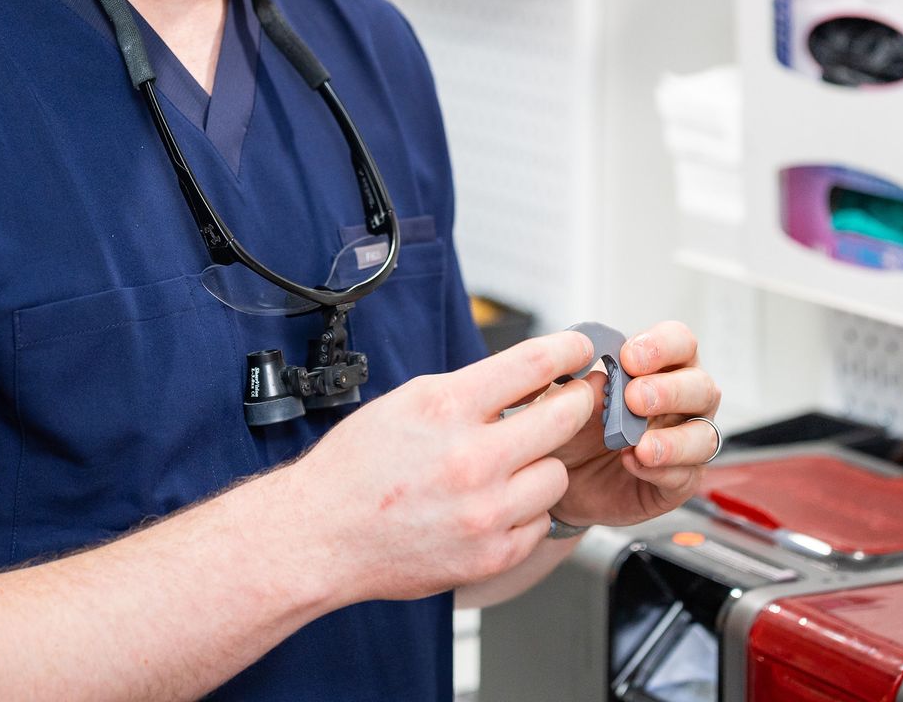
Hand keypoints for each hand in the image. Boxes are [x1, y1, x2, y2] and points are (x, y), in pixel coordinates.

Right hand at [285, 330, 597, 603]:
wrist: (321, 535)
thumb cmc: (356, 468)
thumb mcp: (408, 401)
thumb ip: (471, 389)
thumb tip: (529, 376)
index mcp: (446, 408)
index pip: (533, 364)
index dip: (568, 350)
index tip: (580, 348)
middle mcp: (470, 459)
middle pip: (564, 417)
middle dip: (574, 402)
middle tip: (572, 400)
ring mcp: (484, 511)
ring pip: (557, 474)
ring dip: (541, 464)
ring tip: (510, 466)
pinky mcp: (491, 554)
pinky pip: (540, 521)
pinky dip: (524, 511)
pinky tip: (494, 504)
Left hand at [549, 320, 720, 527]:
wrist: (557, 478)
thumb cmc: (570, 428)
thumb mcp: (565, 401)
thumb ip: (583, 386)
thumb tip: (598, 378)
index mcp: (660, 368)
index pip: (680, 343)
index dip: (662, 346)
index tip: (629, 358)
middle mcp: (682, 403)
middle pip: (702, 387)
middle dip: (670, 390)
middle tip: (634, 398)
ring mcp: (685, 444)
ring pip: (704, 436)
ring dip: (674, 439)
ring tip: (640, 444)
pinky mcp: (678, 482)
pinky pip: (685, 476)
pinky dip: (661, 470)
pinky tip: (633, 463)